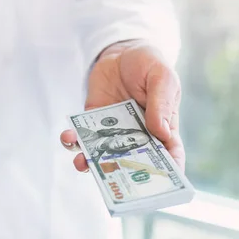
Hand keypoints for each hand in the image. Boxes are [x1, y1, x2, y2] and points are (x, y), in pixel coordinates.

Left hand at [60, 40, 184, 172]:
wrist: (121, 51)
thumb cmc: (149, 64)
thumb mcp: (162, 77)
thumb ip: (161, 103)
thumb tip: (162, 132)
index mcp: (163, 128)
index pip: (170, 156)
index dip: (168, 175)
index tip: (160, 188)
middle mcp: (138, 135)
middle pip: (132, 163)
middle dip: (121, 175)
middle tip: (112, 182)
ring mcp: (114, 131)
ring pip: (103, 155)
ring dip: (91, 162)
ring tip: (82, 163)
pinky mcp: (93, 121)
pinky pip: (83, 137)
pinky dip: (73, 141)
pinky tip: (69, 137)